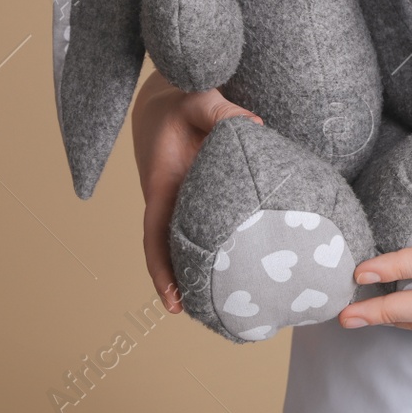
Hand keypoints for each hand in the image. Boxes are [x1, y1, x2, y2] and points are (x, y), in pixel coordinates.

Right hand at [131, 70, 261, 312]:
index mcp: (163, 187)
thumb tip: (254, 126)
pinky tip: (253, 260)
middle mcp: (172, 200)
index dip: (162, 272)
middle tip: (214, 319)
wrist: (171, 93)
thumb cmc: (181, 98)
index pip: (157, 236)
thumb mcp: (197, 97)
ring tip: (237, 304)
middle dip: (189, 286)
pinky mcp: (203, 195)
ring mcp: (187, 201)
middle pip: (176, 252)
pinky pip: (211, 226)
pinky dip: (224, 246)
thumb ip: (220, 110)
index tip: (173, 304)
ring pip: (194, 243)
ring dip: (207, 271)